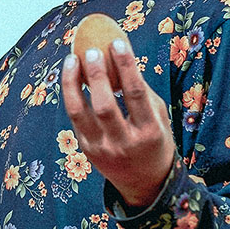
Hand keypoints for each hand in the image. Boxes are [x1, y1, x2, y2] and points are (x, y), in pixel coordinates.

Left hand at [62, 39, 175, 207]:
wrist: (146, 185)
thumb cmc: (154, 141)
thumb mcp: (158, 118)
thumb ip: (141, 92)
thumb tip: (120, 58)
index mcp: (149, 132)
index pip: (135, 94)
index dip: (126, 65)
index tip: (117, 43)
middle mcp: (124, 142)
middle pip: (104, 105)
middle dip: (96, 75)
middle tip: (91, 50)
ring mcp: (102, 148)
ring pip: (80, 112)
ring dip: (72, 83)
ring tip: (71, 59)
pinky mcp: (86, 149)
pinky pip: (74, 118)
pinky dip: (71, 94)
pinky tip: (70, 75)